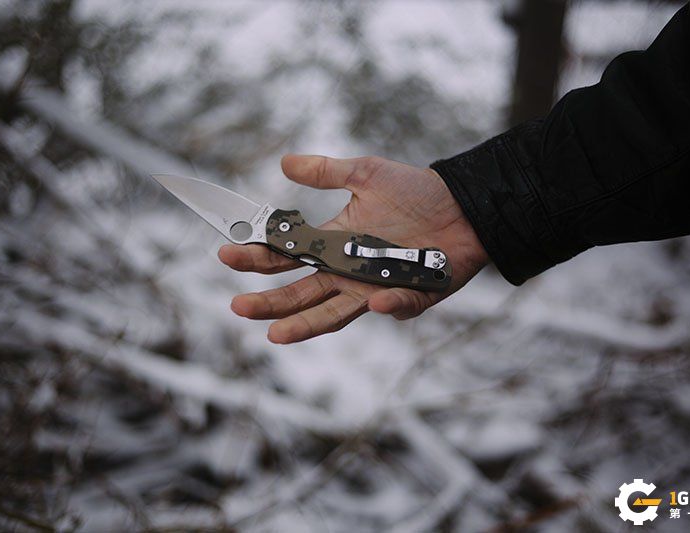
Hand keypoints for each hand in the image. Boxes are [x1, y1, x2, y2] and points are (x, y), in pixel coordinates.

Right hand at [218, 154, 488, 343]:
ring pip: (335, 313)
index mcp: (332, 244)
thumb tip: (284, 162)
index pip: (286, 256)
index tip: (227, 253)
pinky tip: (373, 302)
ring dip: (306, 325)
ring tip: (276, 335)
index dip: (257, 257)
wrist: (462, 205)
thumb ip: (326, 171)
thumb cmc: (415, 191)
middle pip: (301, 294)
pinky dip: (387, 305)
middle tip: (238, 307)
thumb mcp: (366, 173)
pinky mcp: (411, 296)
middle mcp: (347, 272)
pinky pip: (396, 304)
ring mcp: (375, 288)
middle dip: (269, 303)